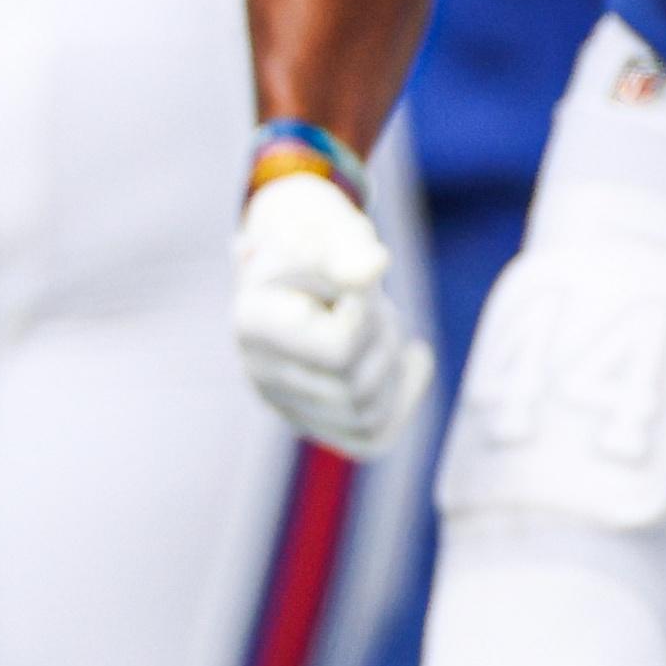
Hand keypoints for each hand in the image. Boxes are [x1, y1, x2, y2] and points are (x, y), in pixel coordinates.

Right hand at [233, 173, 432, 456]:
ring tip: (380, 321)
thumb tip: (372, 268)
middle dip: (382, 336)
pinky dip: (402, 399)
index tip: (360, 281)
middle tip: (374, 302)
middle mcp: (260, 374)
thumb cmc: (317, 238)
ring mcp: (285, 403)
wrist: (298, 255)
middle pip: (356, 386)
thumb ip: (348, 249)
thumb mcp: (329, 228)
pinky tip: (411, 360)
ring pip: (366, 413)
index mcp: (253, 323)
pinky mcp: (313, 418)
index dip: (368, 315)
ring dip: (390, 362)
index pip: (338, 349)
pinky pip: (370, 437)